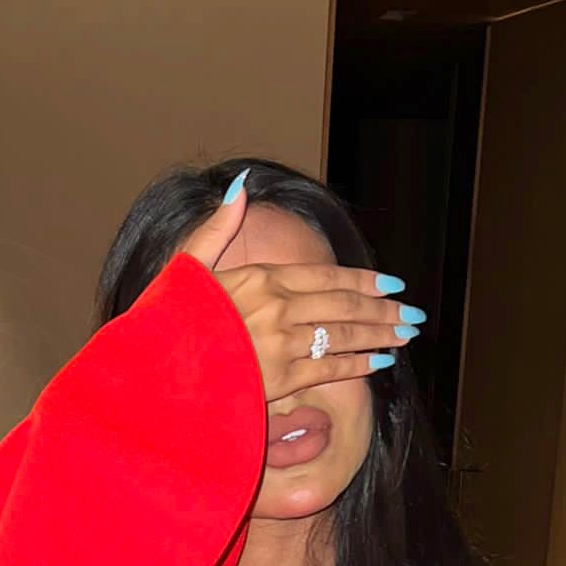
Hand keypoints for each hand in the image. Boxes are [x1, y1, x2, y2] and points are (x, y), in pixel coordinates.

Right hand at [178, 182, 418, 401]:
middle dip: (382, 309)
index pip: (325, 275)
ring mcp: (281, 343)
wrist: (154, 373)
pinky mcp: (279, 378)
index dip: (363, 280)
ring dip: (379, 334)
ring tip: (405, 335)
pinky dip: (358, 365)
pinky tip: (380, 362)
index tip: (391, 284)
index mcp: (260, 278)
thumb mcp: (187, 268)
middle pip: (343, 304)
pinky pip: (329, 368)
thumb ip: (217, 229)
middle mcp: (277, 307)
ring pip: (343, 334)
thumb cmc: (166, 323)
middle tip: (411, 314)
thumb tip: (239, 186)